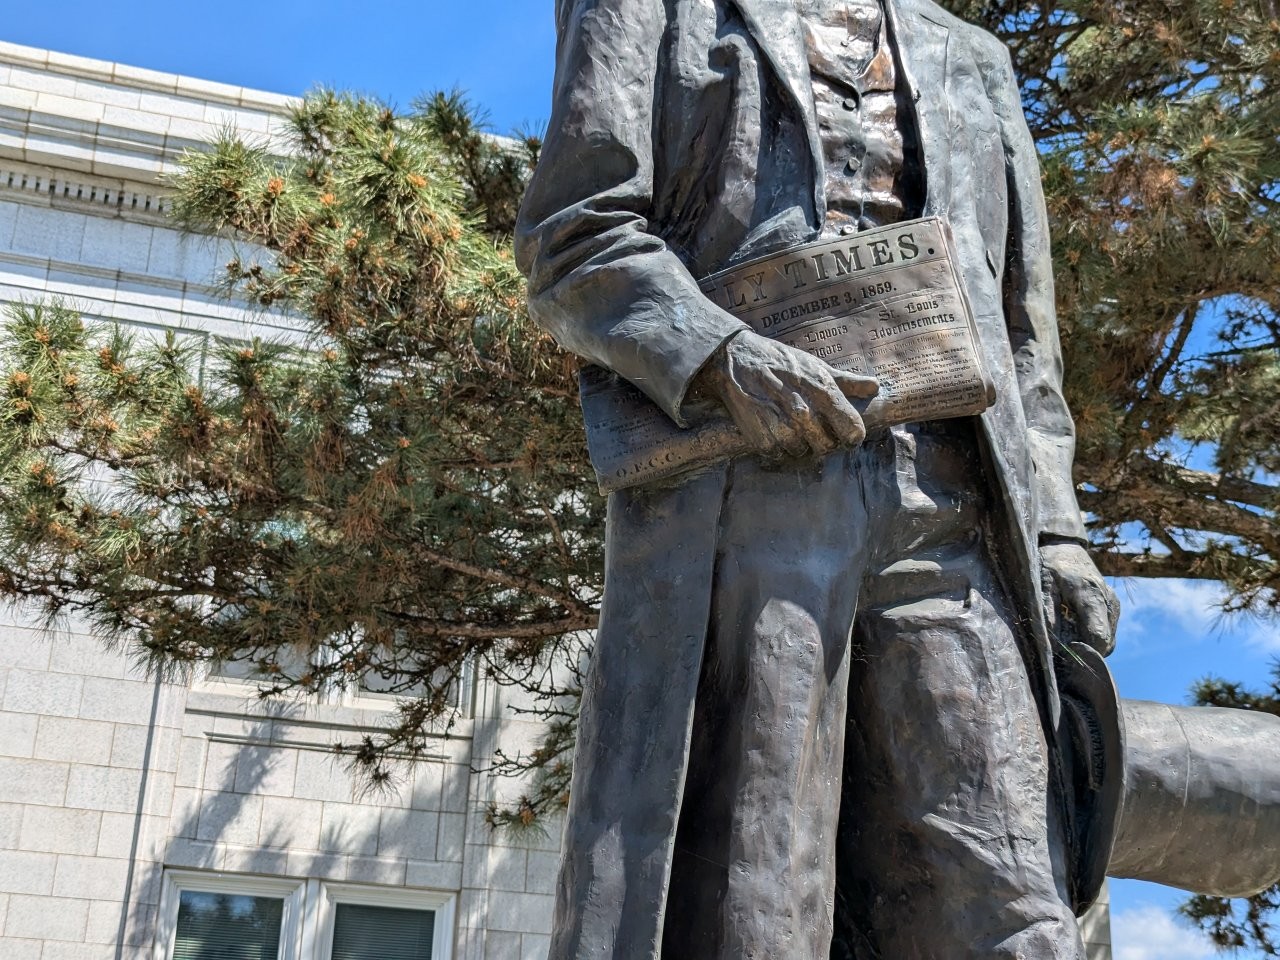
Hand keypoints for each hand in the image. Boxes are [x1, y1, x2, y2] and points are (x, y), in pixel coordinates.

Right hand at [692, 331, 878, 460]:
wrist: (737, 360)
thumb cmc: (781, 362)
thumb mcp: (817, 366)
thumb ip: (847, 382)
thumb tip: (875, 388)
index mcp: (824, 392)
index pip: (853, 432)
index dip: (851, 436)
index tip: (844, 433)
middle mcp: (804, 412)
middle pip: (828, 447)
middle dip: (825, 442)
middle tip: (815, 432)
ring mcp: (782, 427)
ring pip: (804, 455)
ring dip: (801, 447)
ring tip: (794, 431)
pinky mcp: (761, 438)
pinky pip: (780, 457)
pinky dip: (780, 450)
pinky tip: (776, 434)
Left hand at [1041, 542, 1118, 655]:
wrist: (1064, 546)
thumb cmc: (1049, 564)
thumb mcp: (1041, 585)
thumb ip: (1047, 613)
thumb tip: (1052, 643)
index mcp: (1091, 595)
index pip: (1097, 636)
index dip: (1082, 651)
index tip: (1063, 652)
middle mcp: (1109, 601)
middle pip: (1106, 643)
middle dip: (1086, 651)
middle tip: (1062, 647)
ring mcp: (1114, 604)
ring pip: (1109, 640)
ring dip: (1090, 644)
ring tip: (1067, 634)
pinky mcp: (1113, 606)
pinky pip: (1107, 631)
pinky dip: (1093, 635)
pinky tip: (1075, 627)